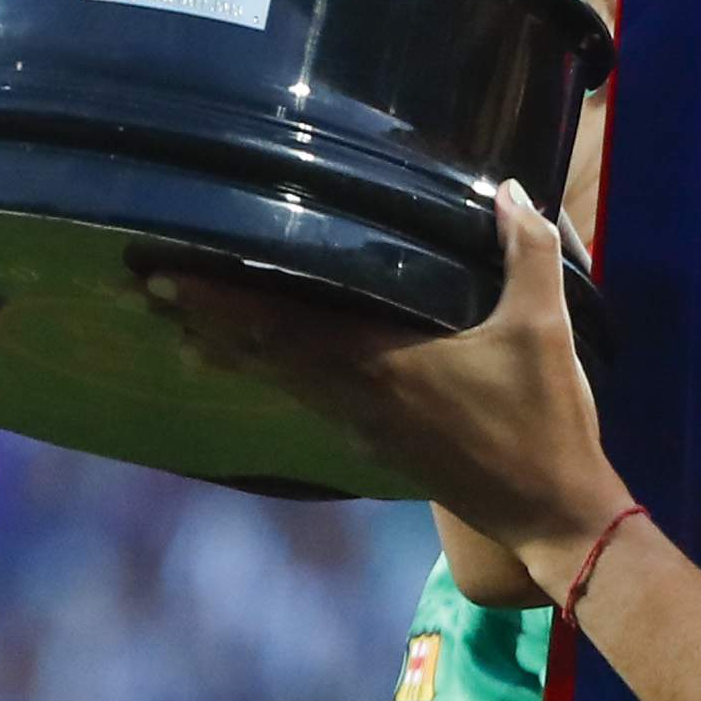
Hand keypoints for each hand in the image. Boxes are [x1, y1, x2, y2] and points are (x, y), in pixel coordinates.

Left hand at [152, 188, 630, 570]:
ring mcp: (362, 424)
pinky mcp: (376, 446)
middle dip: (206, 319)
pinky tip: (261, 370)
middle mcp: (357, 393)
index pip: (282, 323)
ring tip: (181, 328)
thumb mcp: (545, 327)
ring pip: (280, 379)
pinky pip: (308, 399)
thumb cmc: (546, 419)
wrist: (551, 512)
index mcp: (382, 361)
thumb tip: (510, 188)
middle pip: (263, 351)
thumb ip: (526, 252)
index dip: (221, 299)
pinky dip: (273, 377)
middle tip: (149, 289)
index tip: (168, 276)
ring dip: (231, 351)